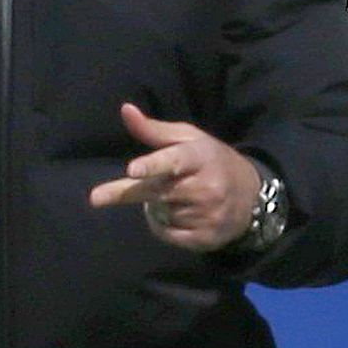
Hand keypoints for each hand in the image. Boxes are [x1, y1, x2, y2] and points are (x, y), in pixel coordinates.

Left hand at [88, 103, 260, 251]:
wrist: (251, 196)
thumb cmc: (210, 160)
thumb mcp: (187, 138)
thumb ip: (153, 129)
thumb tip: (125, 109)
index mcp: (199, 157)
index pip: (173, 160)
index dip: (152, 165)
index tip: (132, 170)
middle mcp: (205, 186)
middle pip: (156, 191)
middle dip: (127, 193)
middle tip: (96, 197)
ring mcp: (207, 215)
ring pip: (160, 213)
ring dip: (156, 206)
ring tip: (176, 196)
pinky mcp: (206, 238)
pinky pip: (168, 234)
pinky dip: (162, 225)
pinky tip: (177, 214)